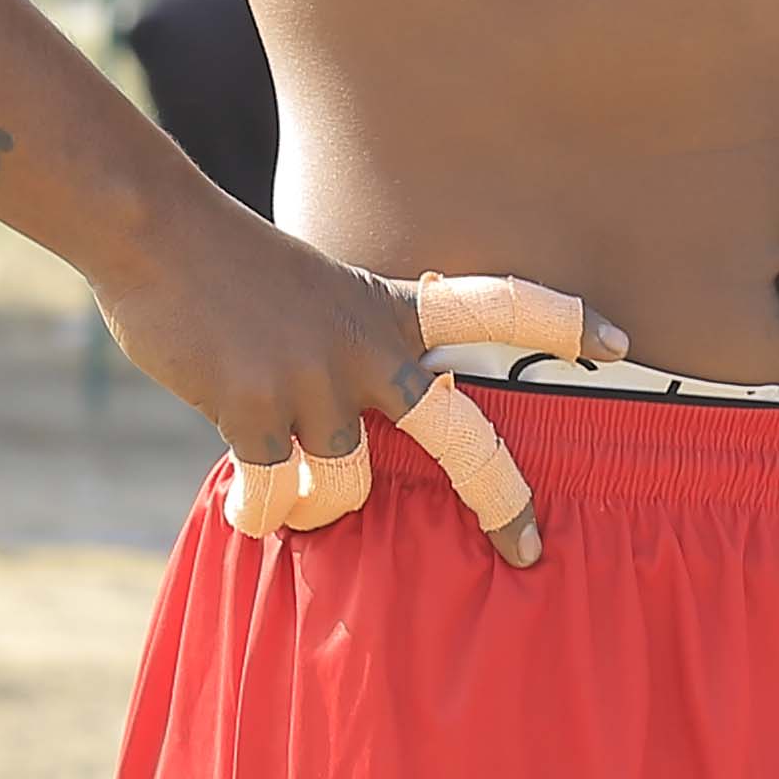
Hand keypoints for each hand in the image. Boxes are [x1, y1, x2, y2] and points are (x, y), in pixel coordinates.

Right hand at [99, 208, 626, 570]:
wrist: (156, 231)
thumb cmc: (226, 266)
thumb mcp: (314, 293)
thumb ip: (344, 358)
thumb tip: (342, 445)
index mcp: (389, 308)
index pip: (498, 305)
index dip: (564, 322)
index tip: (623, 345)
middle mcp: (368, 348)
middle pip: (462, 438)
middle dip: (501, 499)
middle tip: (527, 547)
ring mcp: (316, 381)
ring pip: (346, 492)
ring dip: (313, 510)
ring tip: (282, 496)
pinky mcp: (256, 410)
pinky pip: (275, 498)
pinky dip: (257, 512)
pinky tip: (239, 508)